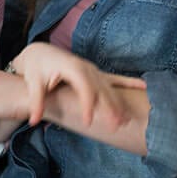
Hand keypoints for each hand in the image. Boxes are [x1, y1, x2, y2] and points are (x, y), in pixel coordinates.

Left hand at [10, 42, 145, 126]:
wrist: (40, 52)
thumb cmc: (36, 67)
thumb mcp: (33, 83)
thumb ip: (36, 101)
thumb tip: (32, 120)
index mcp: (71, 68)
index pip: (84, 88)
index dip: (87, 105)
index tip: (87, 122)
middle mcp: (85, 67)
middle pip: (101, 89)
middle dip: (109, 107)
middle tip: (116, 126)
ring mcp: (92, 69)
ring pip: (110, 87)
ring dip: (119, 103)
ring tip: (127, 120)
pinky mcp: (95, 72)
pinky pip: (114, 78)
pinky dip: (128, 82)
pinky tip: (143, 85)